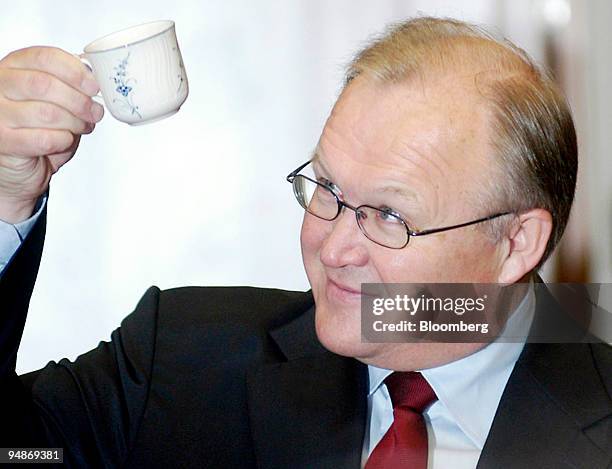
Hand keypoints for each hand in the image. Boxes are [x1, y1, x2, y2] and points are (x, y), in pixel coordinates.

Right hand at [0, 46, 103, 222]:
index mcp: (13, 67)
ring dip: (75, 122)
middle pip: (45, 85)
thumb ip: (68, 84)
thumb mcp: (54, 99)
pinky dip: (64, 140)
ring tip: (82, 127)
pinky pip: (44, 139)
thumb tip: (93, 77)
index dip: (75, 71)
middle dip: (79, 101)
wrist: (21, 164)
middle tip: (94, 112)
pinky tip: (65, 140)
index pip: (44, 57)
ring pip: (47, 113)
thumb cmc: (38, 128)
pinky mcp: (5, 141)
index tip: (93, 86)